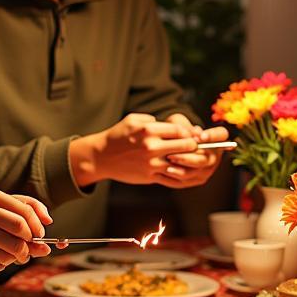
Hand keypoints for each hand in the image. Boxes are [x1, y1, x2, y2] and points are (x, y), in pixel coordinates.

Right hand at [0, 182, 52, 271]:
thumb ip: (21, 204)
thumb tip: (48, 221)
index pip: (23, 213)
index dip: (37, 226)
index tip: (39, 232)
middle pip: (19, 234)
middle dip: (31, 243)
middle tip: (31, 246)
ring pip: (9, 253)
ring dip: (18, 256)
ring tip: (15, 251)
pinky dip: (4, 263)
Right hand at [70, 113, 198, 187]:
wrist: (101, 157)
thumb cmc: (118, 136)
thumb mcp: (132, 119)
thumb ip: (151, 120)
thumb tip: (168, 125)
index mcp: (149, 130)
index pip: (180, 130)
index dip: (189, 133)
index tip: (191, 136)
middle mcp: (152, 146)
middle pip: (186, 146)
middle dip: (193, 146)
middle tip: (195, 147)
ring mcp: (151, 163)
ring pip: (181, 163)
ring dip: (188, 161)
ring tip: (190, 158)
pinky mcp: (150, 176)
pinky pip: (172, 177)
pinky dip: (180, 173)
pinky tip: (182, 169)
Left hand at [164, 124, 230, 186]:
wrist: (169, 146)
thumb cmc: (176, 130)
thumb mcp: (177, 122)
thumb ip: (184, 126)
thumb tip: (194, 135)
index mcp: (216, 138)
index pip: (221, 135)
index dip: (213, 136)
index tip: (200, 137)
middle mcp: (215, 155)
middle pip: (206, 159)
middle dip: (189, 156)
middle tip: (173, 153)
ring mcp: (208, 169)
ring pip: (195, 171)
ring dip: (181, 167)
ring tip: (167, 160)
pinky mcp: (197, 179)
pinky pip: (187, 180)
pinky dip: (175, 175)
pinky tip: (164, 170)